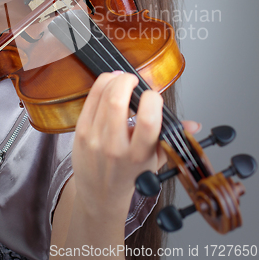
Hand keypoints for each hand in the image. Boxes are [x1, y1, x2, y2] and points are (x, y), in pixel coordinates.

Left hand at [71, 72, 165, 219]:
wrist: (100, 195)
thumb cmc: (130, 175)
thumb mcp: (154, 160)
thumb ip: (172, 138)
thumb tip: (194, 125)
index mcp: (138, 154)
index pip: (147, 121)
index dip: (152, 100)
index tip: (153, 96)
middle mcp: (115, 147)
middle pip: (117, 102)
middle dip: (127, 81)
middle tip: (134, 80)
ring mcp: (94, 139)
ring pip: (103, 97)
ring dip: (114, 79)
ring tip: (122, 79)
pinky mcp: (80, 132)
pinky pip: (90, 100)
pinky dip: (101, 85)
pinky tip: (109, 83)